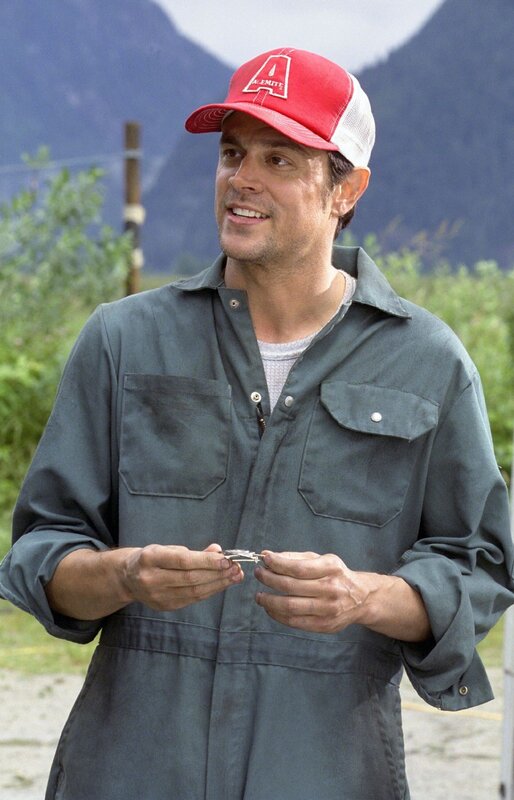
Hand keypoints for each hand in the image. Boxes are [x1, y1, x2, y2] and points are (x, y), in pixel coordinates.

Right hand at [122, 543, 243, 610]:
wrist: (128, 578)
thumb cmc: (152, 558)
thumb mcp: (167, 548)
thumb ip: (193, 551)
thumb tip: (218, 550)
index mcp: (150, 559)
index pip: (182, 561)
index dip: (206, 561)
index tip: (226, 559)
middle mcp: (151, 579)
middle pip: (190, 579)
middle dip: (217, 574)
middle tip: (236, 568)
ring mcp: (157, 596)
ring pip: (194, 592)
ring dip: (218, 584)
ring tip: (235, 576)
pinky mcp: (164, 607)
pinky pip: (192, 599)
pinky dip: (209, 591)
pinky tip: (222, 584)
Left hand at [254, 550, 367, 632]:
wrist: (361, 599)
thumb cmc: (336, 575)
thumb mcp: (321, 560)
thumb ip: (295, 557)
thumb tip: (267, 555)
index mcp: (331, 569)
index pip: (299, 567)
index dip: (278, 564)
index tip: (265, 559)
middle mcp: (331, 589)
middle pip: (291, 587)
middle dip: (269, 579)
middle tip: (258, 574)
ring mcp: (328, 610)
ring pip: (290, 607)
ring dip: (269, 600)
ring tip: (260, 595)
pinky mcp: (324, 626)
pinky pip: (294, 622)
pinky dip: (277, 615)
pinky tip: (270, 608)